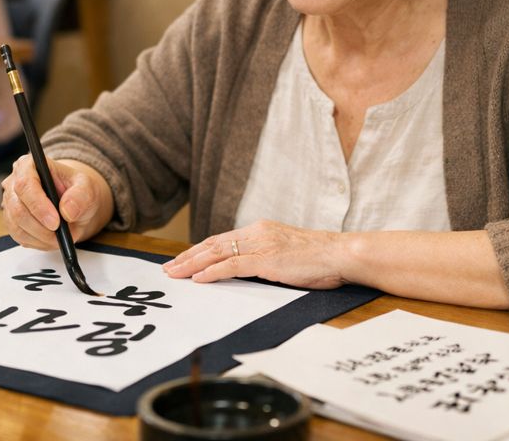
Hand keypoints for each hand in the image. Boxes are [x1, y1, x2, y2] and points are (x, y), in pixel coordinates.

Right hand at [1, 156, 113, 248]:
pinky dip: (38, 242)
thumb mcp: (87, 187)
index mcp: (29, 165)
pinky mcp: (12, 222)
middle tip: (61, 233)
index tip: (55, 221)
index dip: (38, 205)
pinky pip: (19, 237)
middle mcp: (14, 183)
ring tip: (60, 235)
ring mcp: (10, 204)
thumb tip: (67, 210)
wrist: (74, 203)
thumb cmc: (77, 190)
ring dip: (41, 237)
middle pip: (17, 209)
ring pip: (17, 227)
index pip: (25, 184)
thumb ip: (80, 195)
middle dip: (41, 227)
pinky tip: (52, 237)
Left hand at [163, 219, 345, 289]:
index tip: (181, 260)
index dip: (199, 250)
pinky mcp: (267, 260)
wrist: (340, 254)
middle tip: (168, 269)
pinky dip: (212, 272)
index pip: (221, 240)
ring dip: (192, 264)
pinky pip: (233, 265)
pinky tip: (198, 278)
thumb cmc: (318, 258)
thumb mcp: (285, 253)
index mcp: (260, 230)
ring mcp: (261, 245)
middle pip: (213, 244)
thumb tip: (246, 269)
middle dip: (188, 257)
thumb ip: (265, 257)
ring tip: (174, 274)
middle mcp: (256, 233)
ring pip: (217, 252)